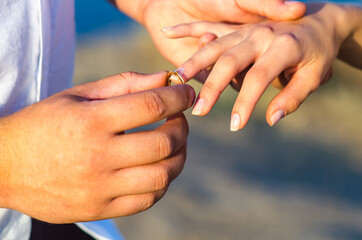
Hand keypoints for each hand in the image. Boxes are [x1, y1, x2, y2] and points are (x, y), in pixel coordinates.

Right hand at [0, 71, 194, 222]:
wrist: (6, 166)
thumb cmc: (45, 123)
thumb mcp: (78, 95)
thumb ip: (124, 84)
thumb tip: (165, 79)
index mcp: (91, 120)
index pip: (151, 105)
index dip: (178, 97)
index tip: (187, 93)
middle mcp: (97, 155)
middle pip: (163, 143)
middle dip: (182, 128)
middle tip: (180, 120)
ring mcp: (99, 187)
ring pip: (161, 176)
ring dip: (179, 157)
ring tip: (175, 145)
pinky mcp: (99, 209)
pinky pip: (146, 200)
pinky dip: (162, 182)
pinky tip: (159, 168)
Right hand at [163, 3, 358, 129]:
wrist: (320, 20)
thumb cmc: (319, 54)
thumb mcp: (314, 76)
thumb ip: (292, 97)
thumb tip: (271, 120)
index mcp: (284, 46)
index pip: (259, 77)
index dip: (245, 103)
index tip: (235, 126)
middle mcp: (261, 34)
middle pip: (231, 60)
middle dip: (212, 85)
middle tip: (198, 110)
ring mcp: (247, 28)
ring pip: (216, 44)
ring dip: (194, 62)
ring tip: (177, 79)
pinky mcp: (238, 26)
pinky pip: (211, 26)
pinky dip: (189, 29)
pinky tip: (168, 32)